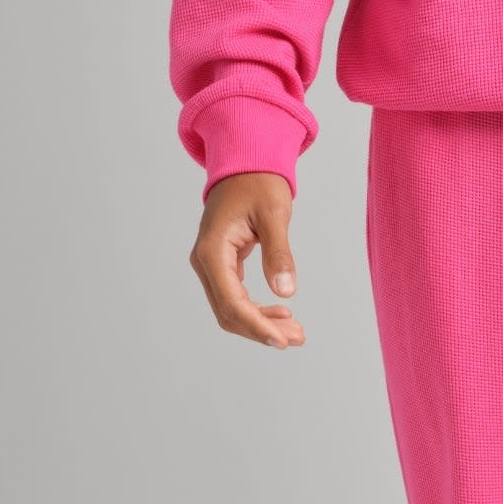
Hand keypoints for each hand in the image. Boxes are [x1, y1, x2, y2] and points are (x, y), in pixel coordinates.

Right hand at [189, 172, 304, 348]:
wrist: (245, 163)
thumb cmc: (258, 183)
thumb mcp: (274, 214)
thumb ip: (279, 253)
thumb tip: (286, 292)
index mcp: (212, 252)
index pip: (232, 302)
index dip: (257, 326)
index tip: (282, 341)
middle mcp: (204, 261)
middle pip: (228, 312)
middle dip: (261, 330)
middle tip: (297, 337)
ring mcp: (211, 264)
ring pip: (231, 308)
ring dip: (261, 323)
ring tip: (295, 331)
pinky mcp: (222, 264)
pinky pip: (235, 296)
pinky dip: (257, 310)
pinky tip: (281, 315)